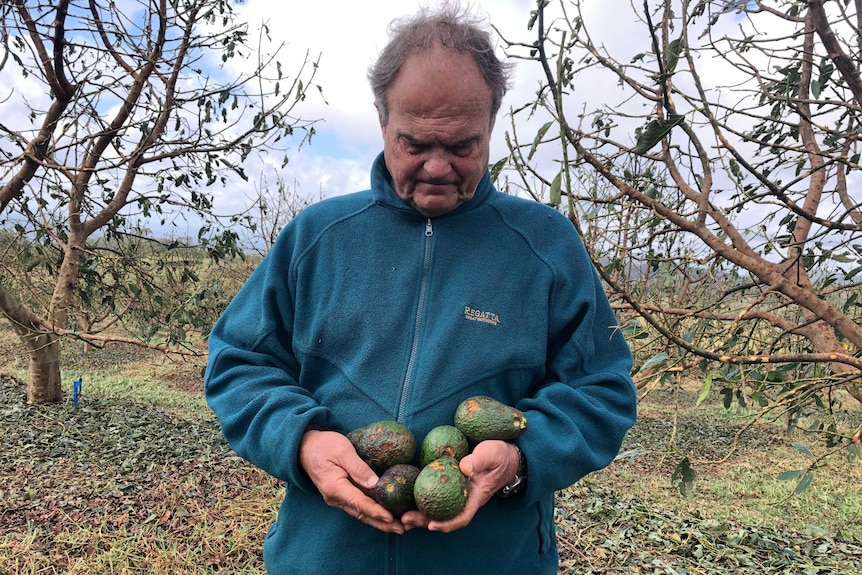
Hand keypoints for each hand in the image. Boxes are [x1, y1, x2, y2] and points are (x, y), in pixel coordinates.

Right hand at [298, 429, 404, 533]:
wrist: (305, 447)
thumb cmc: (324, 445)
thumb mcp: (343, 450)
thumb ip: (359, 468)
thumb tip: (375, 484)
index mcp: (335, 487)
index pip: (359, 503)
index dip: (376, 511)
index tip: (391, 517)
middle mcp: (335, 498)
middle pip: (362, 514)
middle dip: (382, 523)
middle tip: (402, 529)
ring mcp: (337, 498)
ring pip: (361, 513)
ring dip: (379, 521)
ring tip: (398, 527)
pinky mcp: (341, 495)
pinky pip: (358, 507)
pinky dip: (372, 513)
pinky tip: (385, 516)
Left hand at [401, 440, 519, 532]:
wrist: (504, 453)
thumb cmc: (498, 454)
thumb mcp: (491, 454)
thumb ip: (479, 460)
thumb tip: (464, 467)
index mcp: (476, 497)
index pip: (462, 517)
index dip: (447, 524)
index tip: (432, 525)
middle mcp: (464, 499)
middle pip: (444, 517)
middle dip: (424, 522)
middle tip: (404, 519)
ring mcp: (457, 493)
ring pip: (437, 509)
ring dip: (419, 513)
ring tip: (400, 514)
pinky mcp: (450, 484)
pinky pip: (435, 495)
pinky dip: (421, 498)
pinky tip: (406, 495)